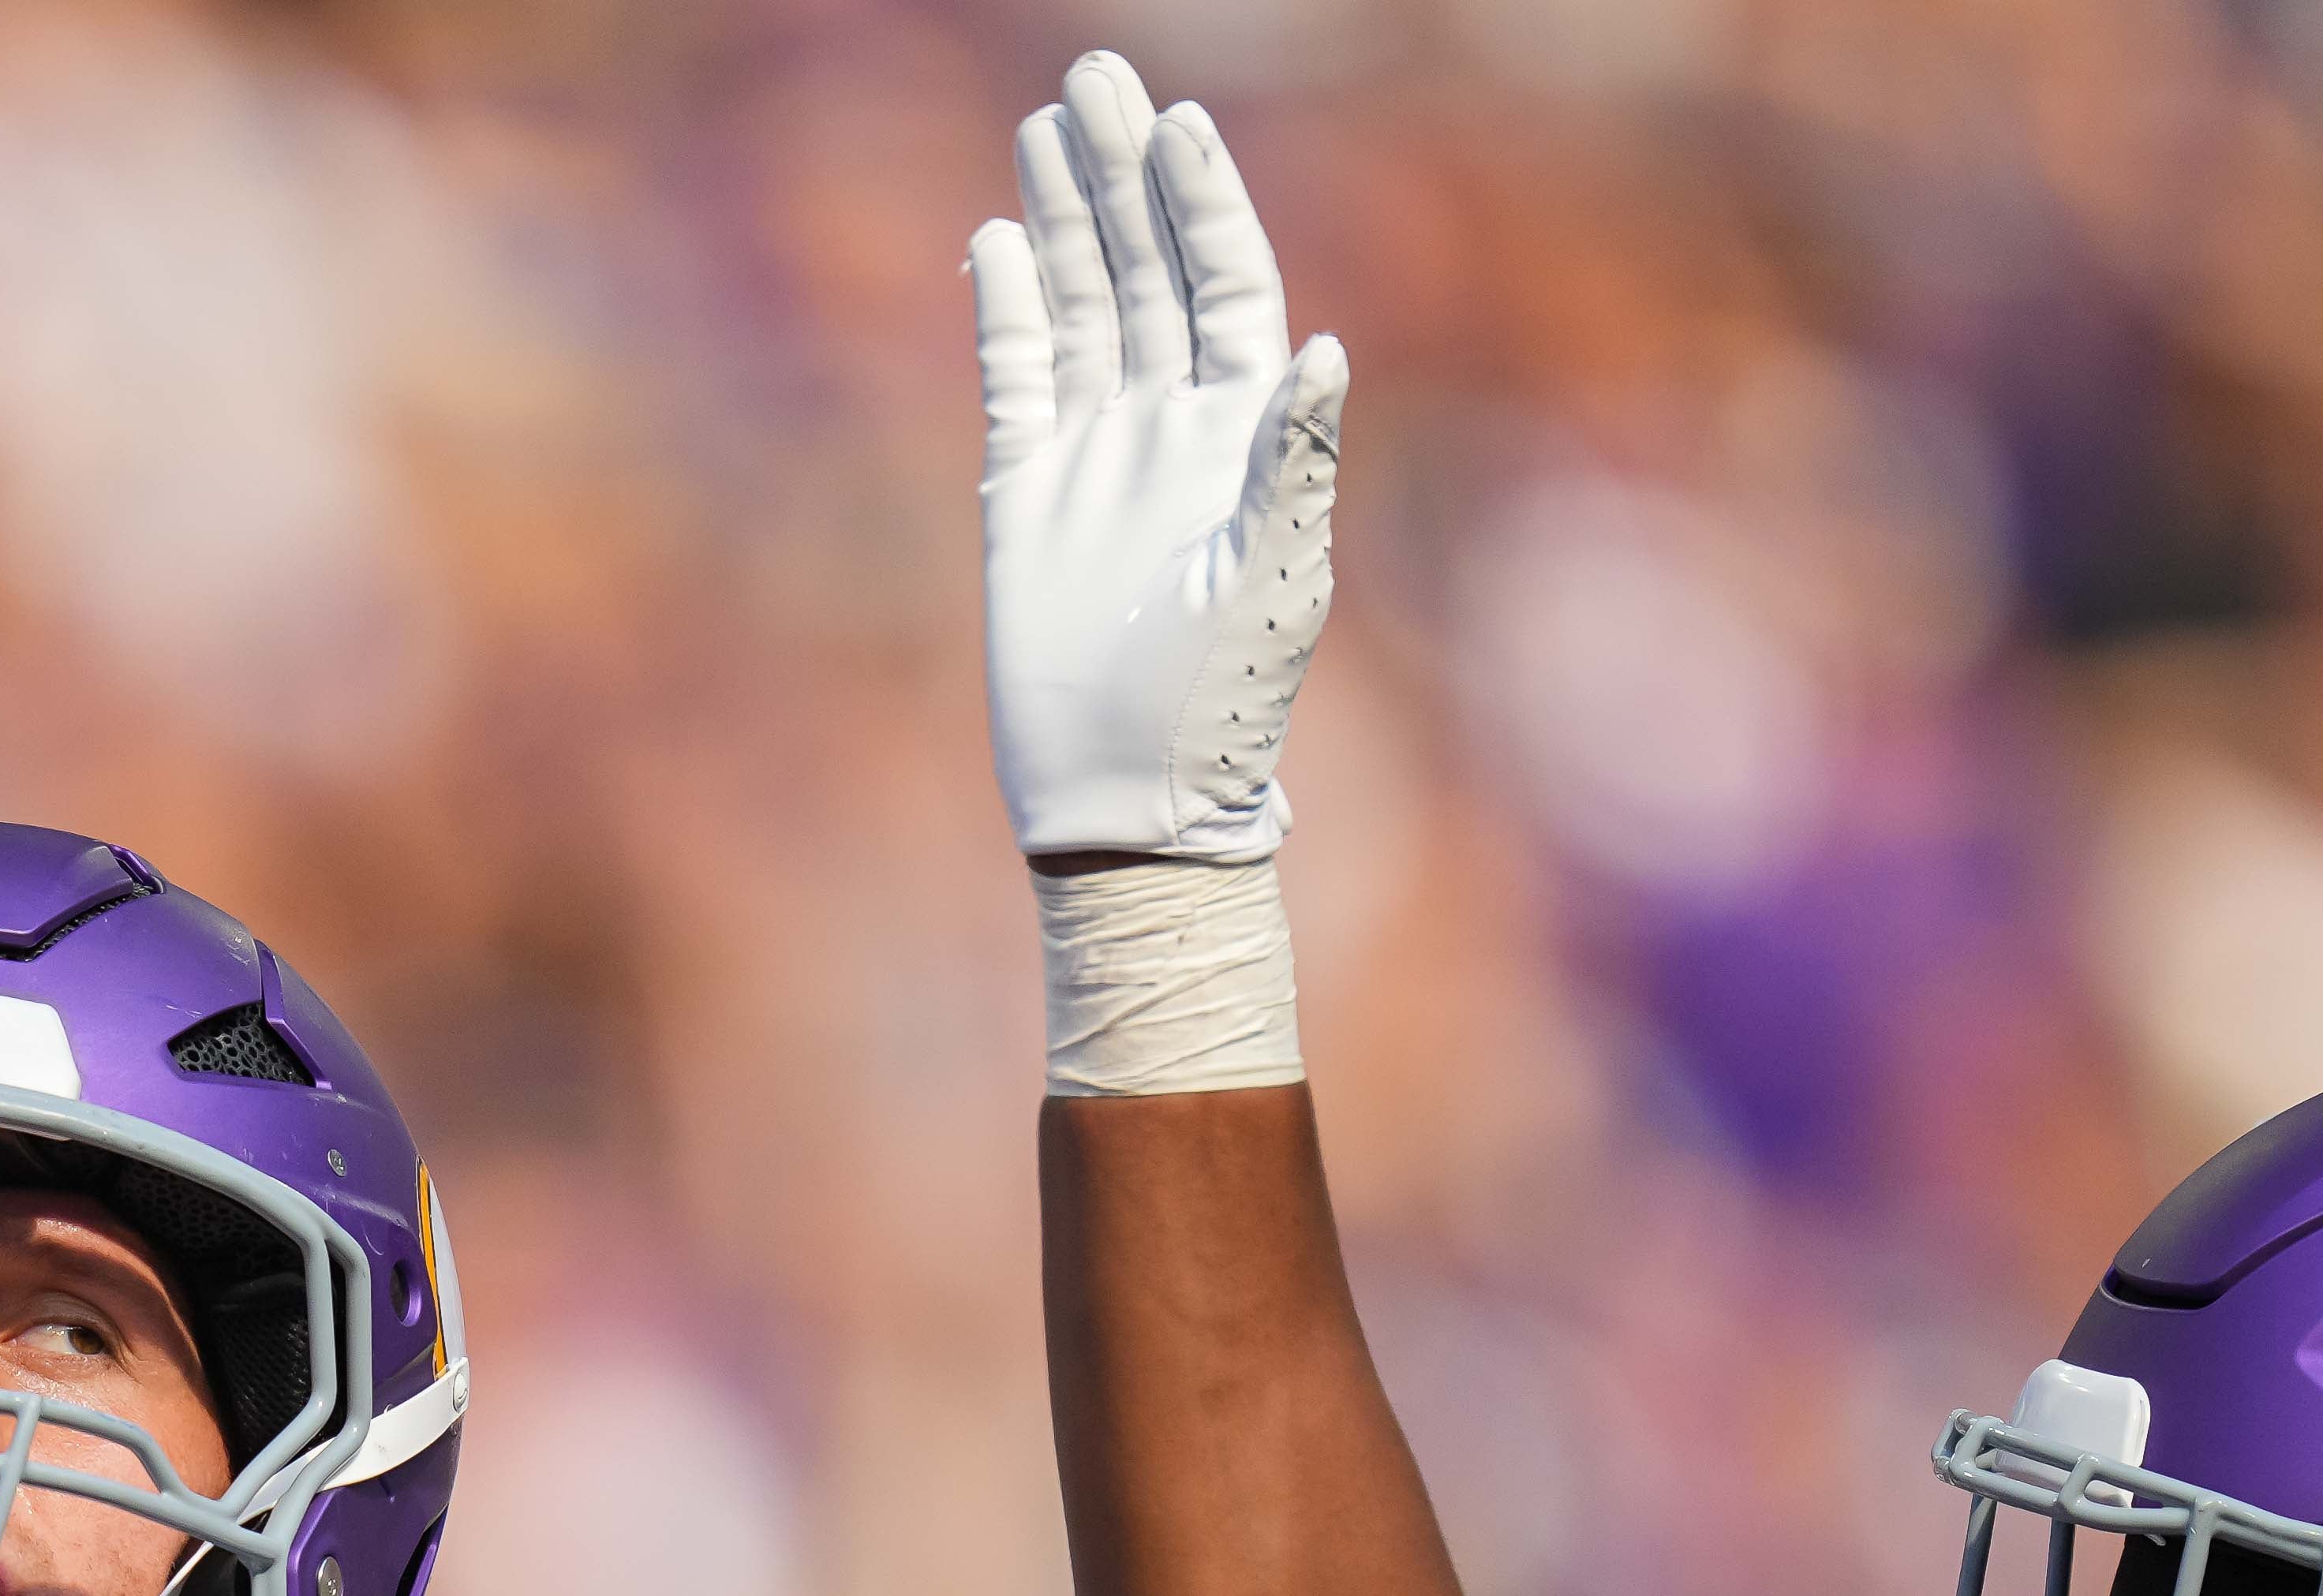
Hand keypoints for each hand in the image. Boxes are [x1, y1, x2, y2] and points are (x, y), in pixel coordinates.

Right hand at [973, 51, 1343, 864]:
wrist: (1131, 793)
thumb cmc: (1224, 701)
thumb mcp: (1275, 579)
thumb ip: (1295, 464)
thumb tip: (1325, 352)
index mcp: (1245, 430)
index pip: (1226, 284)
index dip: (1203, 202)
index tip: (1176, 125)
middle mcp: (1172, 422)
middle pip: (1146, 267)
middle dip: (1122, 172)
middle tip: (1092, 75)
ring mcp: (1096, 451)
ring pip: (1080, 303)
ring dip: (1064, 217)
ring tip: (1045, 126)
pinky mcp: (1026, 492)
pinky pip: (1016, 378)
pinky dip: (1007, 310)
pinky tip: (997, 241)